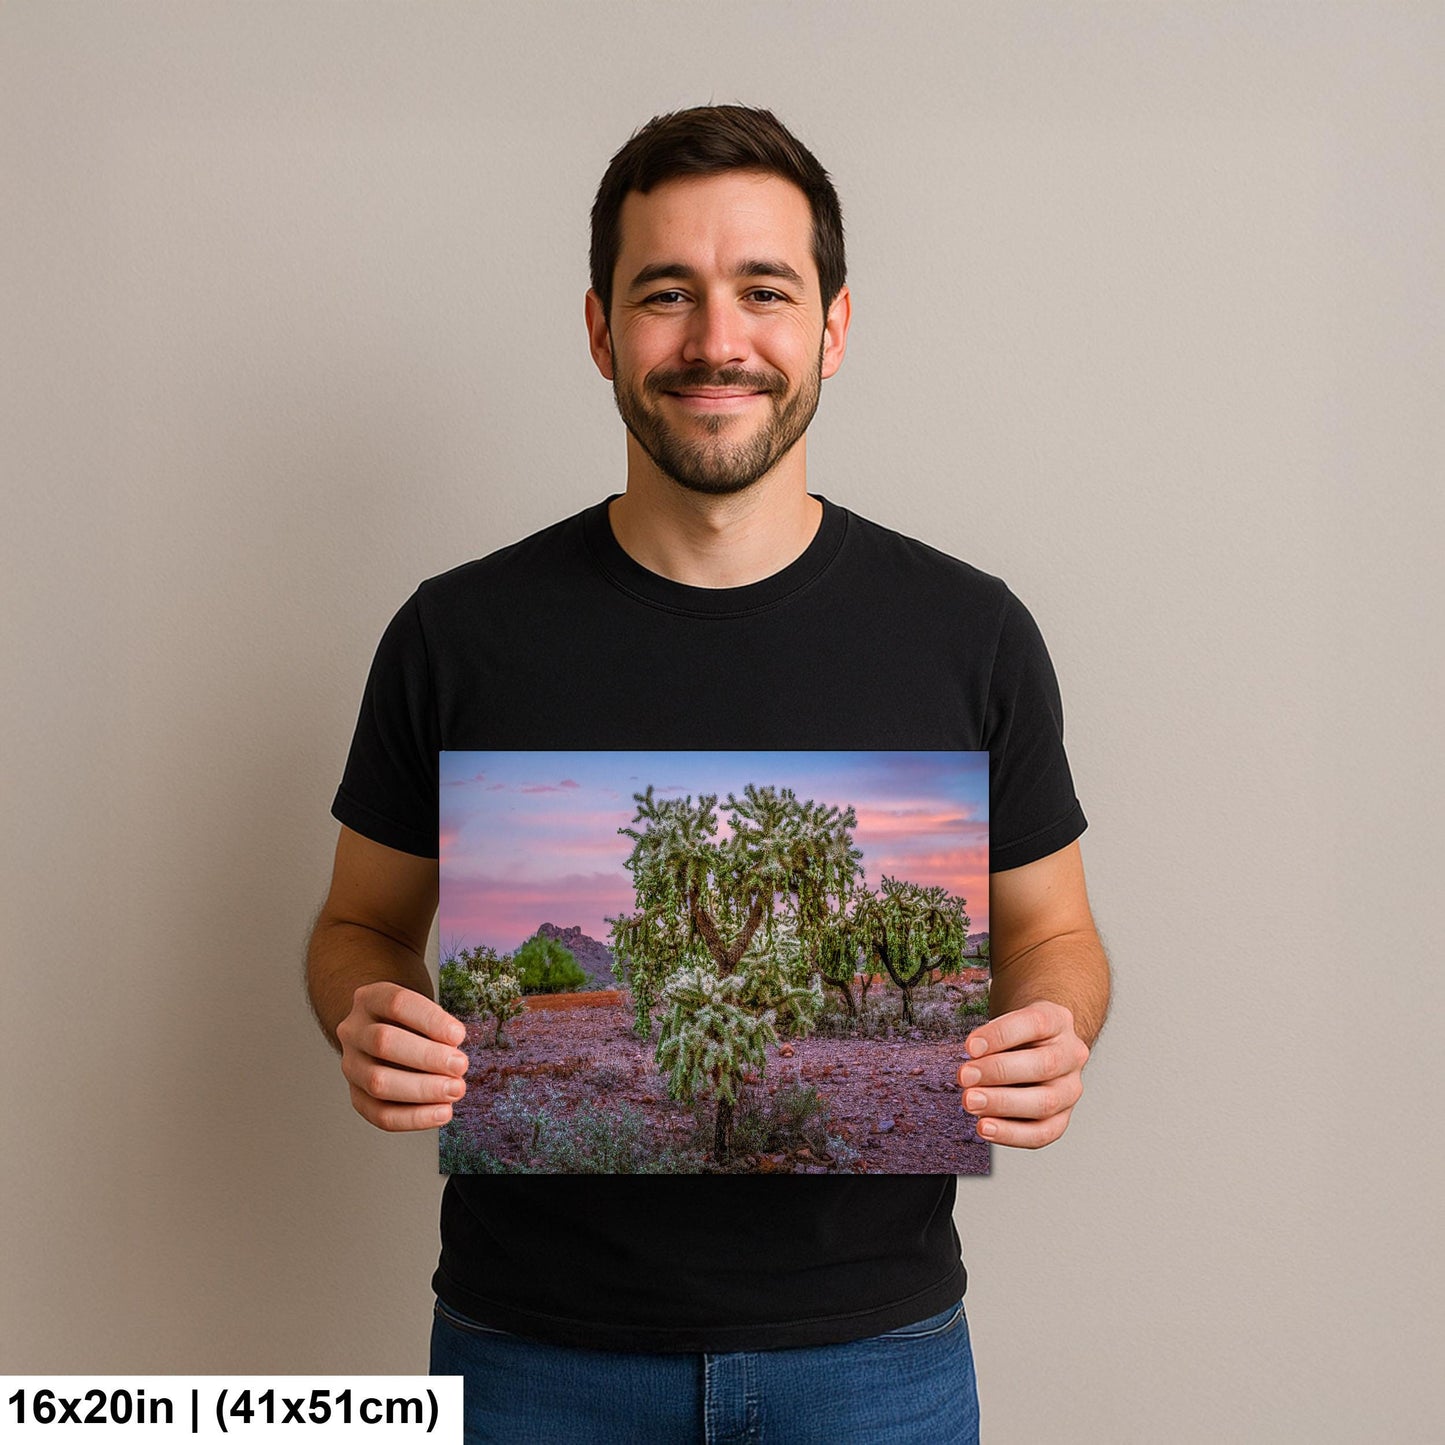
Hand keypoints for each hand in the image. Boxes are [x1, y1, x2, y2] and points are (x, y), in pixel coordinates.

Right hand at [336, 981, 469, 1131]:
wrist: (383, 1031)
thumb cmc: (411, 1020)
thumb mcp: (421, 1008)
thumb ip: (436, 1025)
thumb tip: (454, 1048)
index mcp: (370, 999)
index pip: (397, 1003)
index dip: (430, 1020)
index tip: (459, 1035)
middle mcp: (354, 1031)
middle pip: (383, 1042)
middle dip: (427, 1057)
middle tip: (460, 1066)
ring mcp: (351, 1064)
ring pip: (377, 1081)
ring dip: (423, 1089)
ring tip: (455, 1090)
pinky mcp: (357, 1095)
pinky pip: (380, 1114)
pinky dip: (414, 1117)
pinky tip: (442, 1112)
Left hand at [957, 1001, 1089, 1148]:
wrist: (1039, 1048)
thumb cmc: (1017, 1034)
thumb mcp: (1007, 1021)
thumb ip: (992, 1037)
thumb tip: (972, 1057)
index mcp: (1058, 1021)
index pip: (1035, 1024)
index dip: (1000, 1035)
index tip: (970, 1047)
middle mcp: (1071, 1054)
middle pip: (1044, 1065)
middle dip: (998, 1072)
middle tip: (965, 1077)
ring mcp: (1070, 1088)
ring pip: (1046, 1102)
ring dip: (1002, 1104)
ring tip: (971, 1102)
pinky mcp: (1062, 1117)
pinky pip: (1042, 1133)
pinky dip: (1011, 1134)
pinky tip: (985, 1127)